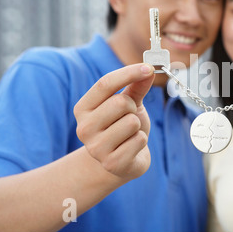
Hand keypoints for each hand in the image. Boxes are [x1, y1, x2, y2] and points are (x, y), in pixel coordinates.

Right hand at [74, 64, 154, 180]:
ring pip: (132, 122)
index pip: (105, 83)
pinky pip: (139, 140)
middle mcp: (83, 128)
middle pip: (121, 102)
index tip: (148, 68)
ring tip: (129, 135)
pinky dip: (141, 142)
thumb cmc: (124, 128)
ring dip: (138, 127)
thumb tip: (149, 68)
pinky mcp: (111, 163)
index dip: (129, 73)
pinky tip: (132, 148)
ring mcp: (96, 148)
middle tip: (130, 118)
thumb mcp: (129, 104)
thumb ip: (137, 86)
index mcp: (83, 108)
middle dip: (133, 108)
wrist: (122, 162)